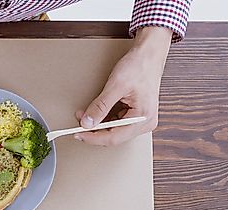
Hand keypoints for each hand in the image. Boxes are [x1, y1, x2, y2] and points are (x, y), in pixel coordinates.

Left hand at [77, 26, 171, 145]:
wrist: (149, 54)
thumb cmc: (139, 66)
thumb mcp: (116, 86)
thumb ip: (100, 106)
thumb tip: (86, 123)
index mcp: (144, 118)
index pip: (113, 138)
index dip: (92, 137)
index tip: (78, 133)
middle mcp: (145, 122)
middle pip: (113, 137)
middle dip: (94, 131)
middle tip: (78, 123)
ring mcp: (141, 120)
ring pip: (113, 132)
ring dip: (97, 125)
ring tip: (85, 115)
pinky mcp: (136, 116)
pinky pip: (116, 124)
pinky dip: (104, 119)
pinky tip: (96, 113)